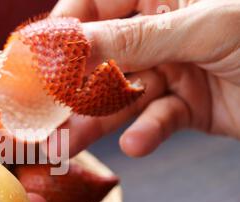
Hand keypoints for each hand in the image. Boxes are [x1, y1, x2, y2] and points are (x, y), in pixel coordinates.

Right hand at [52, 0, 239, 156]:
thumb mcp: (203, 28)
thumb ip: (137, 38)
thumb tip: (75, 44)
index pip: (98, 6)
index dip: (68, 30)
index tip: (40, 58)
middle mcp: (163, 31)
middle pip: (103, 59)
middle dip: (73, 88)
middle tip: (44, 114)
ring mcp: (172, 69)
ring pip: (123, 96)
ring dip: (96, 122)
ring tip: (66, 144)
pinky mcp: (185, 105)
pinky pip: (157, 119)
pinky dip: (146, 133)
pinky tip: (135, 144)